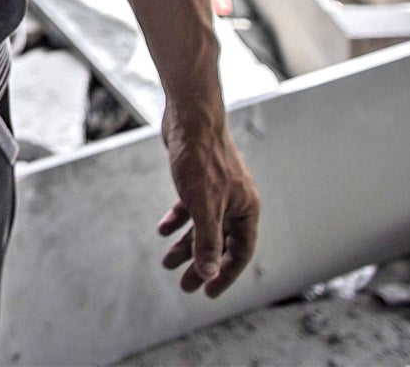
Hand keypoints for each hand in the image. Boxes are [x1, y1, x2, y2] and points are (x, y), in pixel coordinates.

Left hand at [156, 104, 259, 297]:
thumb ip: (207, 240)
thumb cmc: (201, 157)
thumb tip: (209, 272)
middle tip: (185, 285)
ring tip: (167, 262)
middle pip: (220, 242)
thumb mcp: (204, 206)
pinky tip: (163, 229)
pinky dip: (178, 220)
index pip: (240, 252)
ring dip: (186, 245)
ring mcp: (218, 190)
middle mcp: (236, 201)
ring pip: (204, 226)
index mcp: (246, 209)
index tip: (207, 292)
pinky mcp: (200, 179)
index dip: (225, 275)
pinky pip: (191, 208)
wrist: (190, 117)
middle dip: (202, 264)